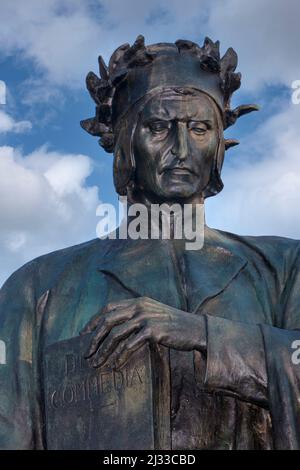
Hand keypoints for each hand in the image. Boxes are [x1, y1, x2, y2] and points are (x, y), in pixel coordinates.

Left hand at [80, 296, 206, 368]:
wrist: (195, 329)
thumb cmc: (173, 325)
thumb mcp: (153, 314)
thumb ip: (137, 316)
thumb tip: (115, 331)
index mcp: (138, 301)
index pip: (109, 308)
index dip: (94, 321)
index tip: (84, 335)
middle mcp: (140, 307)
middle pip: (108, 320)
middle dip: (94, 338)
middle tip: (86, 353)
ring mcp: (146, 318)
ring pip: (116, 335)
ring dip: (104, 351)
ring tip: (98, 364)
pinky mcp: (153, 331)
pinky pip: (130, 345)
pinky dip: (120, 357)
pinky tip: (115, 366)